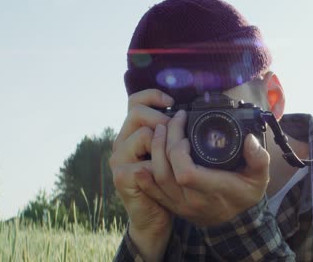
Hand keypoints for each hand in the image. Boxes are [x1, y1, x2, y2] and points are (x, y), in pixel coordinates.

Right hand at [109, 89, 173, 260]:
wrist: (155, 216)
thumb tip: (193, 113)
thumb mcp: (170, 152)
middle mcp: (121, 142)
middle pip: (137, 112)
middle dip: (163, 119)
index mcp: (132, 132)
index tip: (173, 102)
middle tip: (179, 131)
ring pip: (145, 135)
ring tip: (177, 156)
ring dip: (165, 144)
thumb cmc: (167, 182)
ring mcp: (119, 159)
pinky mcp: (122, 176)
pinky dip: (162, 167)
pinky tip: (169, 176)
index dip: (153, 96)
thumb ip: (173, 132)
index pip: (136, 101)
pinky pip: (147, 162)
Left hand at [142, 110, 269, 226]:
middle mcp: (193, 200)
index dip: (179, 150)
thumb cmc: (246, 194)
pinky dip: (145, 176)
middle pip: (167, 171)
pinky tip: (142, 161)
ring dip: (155, 152)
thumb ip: (258, 158)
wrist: (236, 222)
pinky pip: (153, 192)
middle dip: (165, 142)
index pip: (186, 172)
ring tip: (160, 131)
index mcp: (213, 190)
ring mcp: (181, 204)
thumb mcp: (259, 177)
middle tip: (172, 121)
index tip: (187, 131)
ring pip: (157, 179)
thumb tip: (249, 139)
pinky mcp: (173, 206)